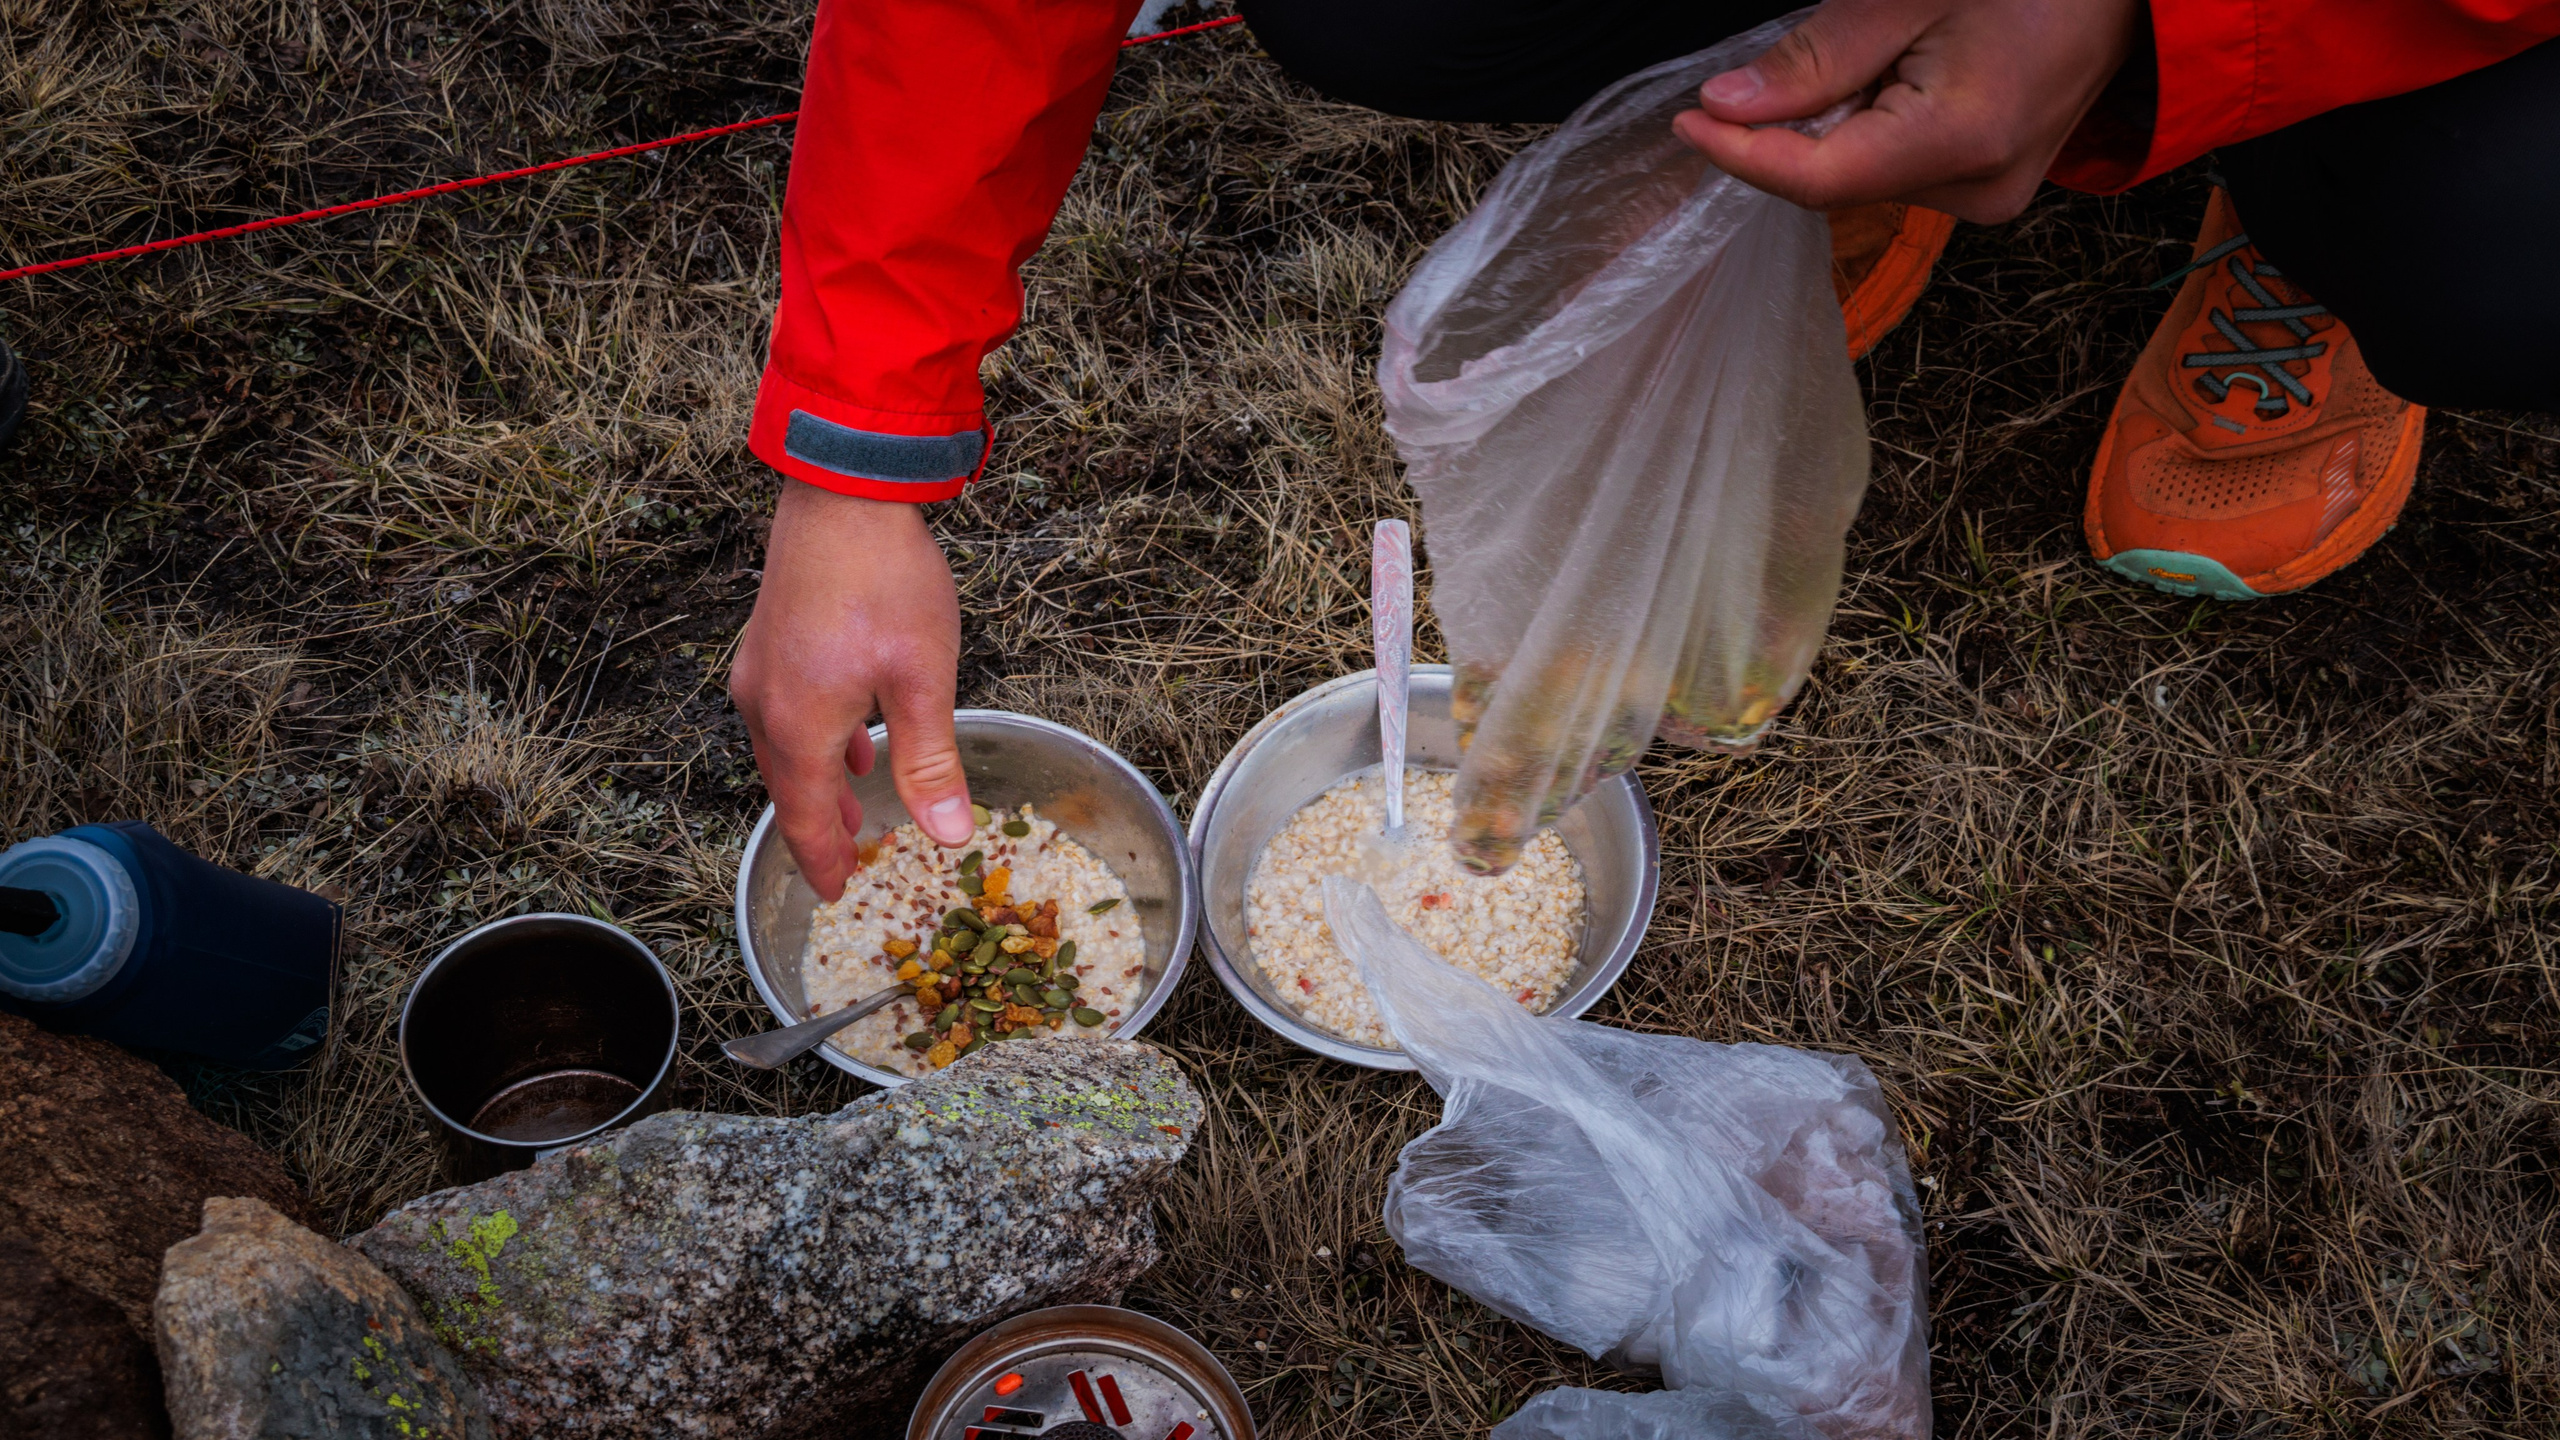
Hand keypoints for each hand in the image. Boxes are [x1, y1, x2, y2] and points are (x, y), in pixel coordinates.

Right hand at [731, 483, 974, 901]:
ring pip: (783, 749)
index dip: (823, 860)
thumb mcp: (923, 680)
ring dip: (815, 785)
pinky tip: (845, 739)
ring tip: (847, 809)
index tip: (837, 893)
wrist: (844, 491)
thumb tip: (950, 835)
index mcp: (799, 726)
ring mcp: (760, 669)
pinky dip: (812, 742)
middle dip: (818, 829)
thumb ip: (931, 762)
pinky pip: (784, 712)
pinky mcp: (769, 640)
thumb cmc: (885, 580)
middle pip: (786, 787)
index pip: (805, 818)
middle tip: (842, 865)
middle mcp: (765, 704)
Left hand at [1672, 0, 2142, 221]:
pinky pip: (1900, 165)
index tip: (1686, 119)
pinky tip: (1911, 71)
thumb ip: (1816, 57)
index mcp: (1964, 140)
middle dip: (1804, 118)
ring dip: (1847, 116)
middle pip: (1838, 175)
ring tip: (1903, 45)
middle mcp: (1978, 190)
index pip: (1817, 177)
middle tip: (1841, 38)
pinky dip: (1879, 122)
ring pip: (1865, 170)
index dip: (1740, 153)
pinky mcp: (1990, 187)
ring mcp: (1989, 198)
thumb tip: (1726, 105)